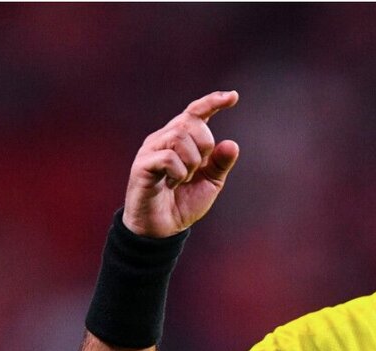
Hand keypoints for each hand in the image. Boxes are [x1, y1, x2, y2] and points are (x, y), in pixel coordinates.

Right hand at [122, 91, 239, 237]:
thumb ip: (220, 163)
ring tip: (183, 179)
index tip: (233, 96)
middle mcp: (163, 138)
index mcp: (181, 139)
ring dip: (192, 161)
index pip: (196, 112)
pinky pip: (168, 157)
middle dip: (204, 145)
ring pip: (179, 137)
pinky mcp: (142, 165)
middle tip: (197, 169)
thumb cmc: (184, 201)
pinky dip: (179, 172)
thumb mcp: (210, 182)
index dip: (213, 102)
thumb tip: (232, 144)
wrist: (162, 227)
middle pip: (191, 122)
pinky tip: (172, 183)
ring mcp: (151, 150)